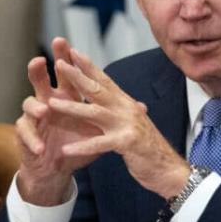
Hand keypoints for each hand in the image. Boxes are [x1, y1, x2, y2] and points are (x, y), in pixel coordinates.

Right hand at [16, 38, 101, 204]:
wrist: (57, 167)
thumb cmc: (75, 143)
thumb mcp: (97, 130)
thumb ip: (114, 115)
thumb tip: (141, 105)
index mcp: (65, 96)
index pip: (65, 74)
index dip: (65, 59)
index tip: (68, 44)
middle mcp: (47, 101)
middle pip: (39, 80)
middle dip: (38, 70)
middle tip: (40, 60)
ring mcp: (34, 117)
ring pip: (29, 104)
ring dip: (36, 107)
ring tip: (45, 111)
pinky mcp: (25, 135)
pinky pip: (26, 133)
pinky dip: (33, 140)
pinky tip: (40, 147)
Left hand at [47, 45, 190, 199]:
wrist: (169, 170)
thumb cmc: (148, 147)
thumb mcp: (134, 123)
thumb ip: (124, 109)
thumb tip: (117, 98)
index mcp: (126, 103)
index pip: (105, 80)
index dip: (89, 65)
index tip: (72, 51)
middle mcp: (127, 109)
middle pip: (97, 89)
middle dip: (77, 76)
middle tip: (58, 63)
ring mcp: (127, 125)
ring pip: (94, 113)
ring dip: (72, 107)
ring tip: (51, 103)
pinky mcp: (127, 143)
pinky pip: (99, 144)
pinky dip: (82, 146)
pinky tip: (65, 149)